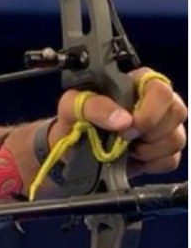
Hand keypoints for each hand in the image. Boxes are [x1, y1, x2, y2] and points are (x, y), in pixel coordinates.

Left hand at [51, 68, 186, 175]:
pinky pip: (171, 160)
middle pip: (177, 112)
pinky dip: (151, 164)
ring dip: (148, 150)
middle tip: (123, 139)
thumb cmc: (74, 120)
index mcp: (135, 84)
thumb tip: (123, 120)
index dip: (150, 110)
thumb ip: (94, 106)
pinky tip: (134, 158)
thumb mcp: (72, 107)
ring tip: (126, 148)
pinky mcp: (163, 151)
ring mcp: (163, 127)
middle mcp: (155, 102)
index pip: (161, 89)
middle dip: (149, 131)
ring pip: (177, 139)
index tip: (127, 126)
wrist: (71, 151)